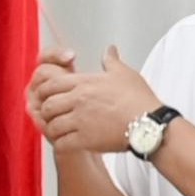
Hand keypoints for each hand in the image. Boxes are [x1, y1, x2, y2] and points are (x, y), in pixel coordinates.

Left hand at [30, 47, 167, 156]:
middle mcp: (79, 100)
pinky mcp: (85, 140)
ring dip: (53, 129)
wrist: (150, 124)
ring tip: (58, 131)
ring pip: (52, 126)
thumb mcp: (124, 74)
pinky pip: (62, 144)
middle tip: (52, 116)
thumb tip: (109, 50)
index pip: (51, 84)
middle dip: (47, 112)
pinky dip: (61, 145)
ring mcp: (81, 120)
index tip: (46, 97)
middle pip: (47, 106)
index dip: (44, 92)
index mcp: (85, 83)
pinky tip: (67, 144)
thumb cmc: (139, 100)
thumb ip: (111, 61)